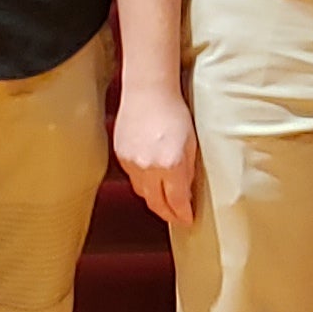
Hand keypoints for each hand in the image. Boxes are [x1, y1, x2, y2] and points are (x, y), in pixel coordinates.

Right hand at [116, 82, 202, 230]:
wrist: (148, 91)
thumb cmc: (175, 111)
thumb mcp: (192, 143)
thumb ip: (188, 171)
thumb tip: (186, 193)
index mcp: (171, 165)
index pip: (176, 201)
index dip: (182, 214)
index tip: (188, 220)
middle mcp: (149, 168)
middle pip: (156, 203)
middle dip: (167, 213)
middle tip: (176, 217)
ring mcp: (132, 163)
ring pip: (142, 192)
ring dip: (154, 198)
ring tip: (164, 200)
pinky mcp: (121, 156)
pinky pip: (132, 177)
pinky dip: (143, 180)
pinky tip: (151, 177)